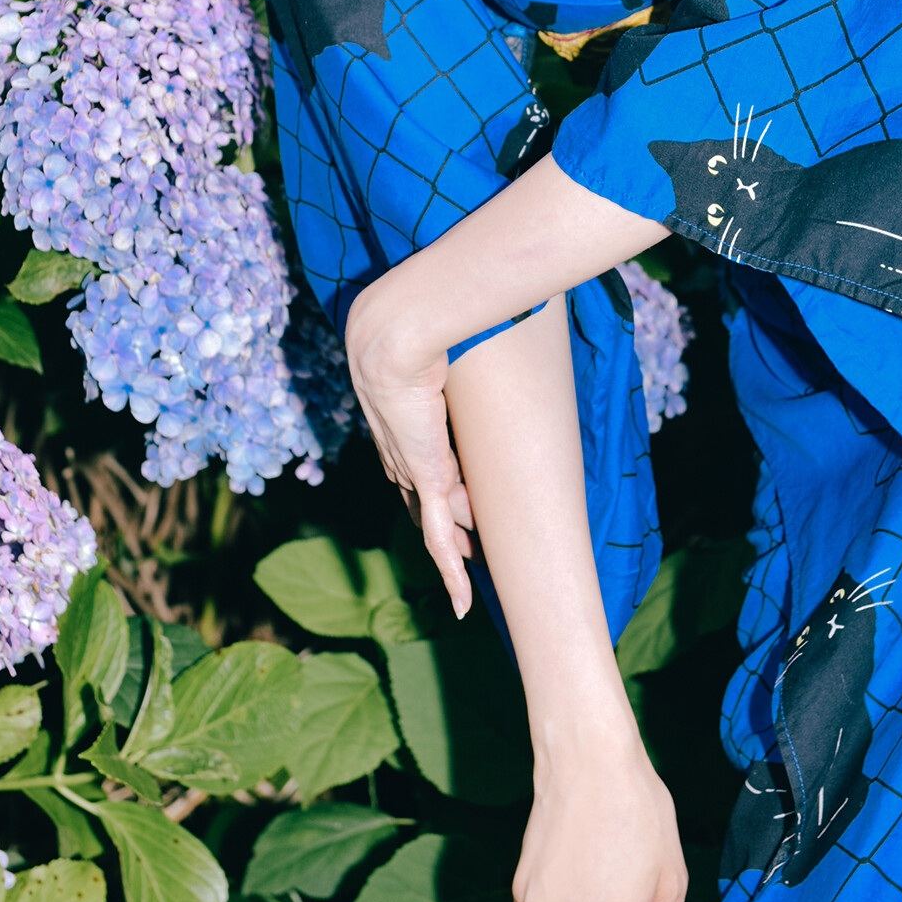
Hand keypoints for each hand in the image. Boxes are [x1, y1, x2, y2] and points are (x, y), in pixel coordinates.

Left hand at [345, 279, 474, 618]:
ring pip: (433, 522)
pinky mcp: (426, 482)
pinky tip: (461, 602)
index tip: (451, 492)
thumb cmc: (422, 315)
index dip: (432, 481)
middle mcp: (401, 449)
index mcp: (402, 417)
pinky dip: (450, 573)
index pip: (417, 460)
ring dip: (451, 550)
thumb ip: (470, 326)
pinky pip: (437, 539)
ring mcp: (411, 468)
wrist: (396, 329)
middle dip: (440, 520)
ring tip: (468, 572)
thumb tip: (506, 299)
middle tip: (463, 544)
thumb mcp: (447, 331)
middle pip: (420, 497)